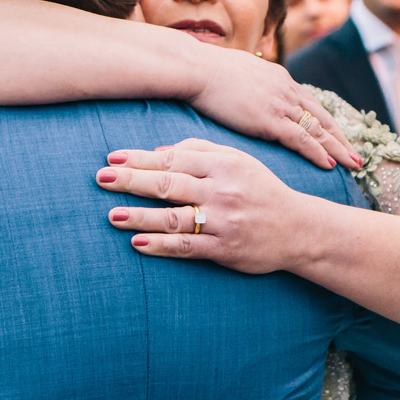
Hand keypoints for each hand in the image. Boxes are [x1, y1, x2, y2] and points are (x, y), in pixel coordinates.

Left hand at [98, 139, 318, 273]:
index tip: (112, 158)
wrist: (299, 228)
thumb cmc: (262, 189)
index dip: (140, 159)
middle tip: (101, 178)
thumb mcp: (237, 161)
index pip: (174, 159)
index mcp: (225, 164)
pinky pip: (186, 247)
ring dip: (139, 216)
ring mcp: (223, 221)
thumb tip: (157, 151)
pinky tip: (137, 243)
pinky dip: (160, 246)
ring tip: (111, 215)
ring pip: (173, 217)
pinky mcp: (224, 249)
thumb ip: (200, 151)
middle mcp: (223, 191)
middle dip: (131, 181)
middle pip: (169, 184)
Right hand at [189, 46, 360, 170]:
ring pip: (319, 130)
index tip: (339, 137)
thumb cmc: (208, 71)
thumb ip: (252, 84)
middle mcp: (288, 91)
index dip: (327, 123)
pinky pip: (302, 139)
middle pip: (323, 118)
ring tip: (355, 164)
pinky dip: (318, 152)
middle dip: (342, 139)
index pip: (311, 105)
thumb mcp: (239, 72)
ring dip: (339, 149)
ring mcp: (281, 105)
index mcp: (281, 80)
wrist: (197, 69)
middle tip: (358, 156)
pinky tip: (330, 165)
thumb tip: (249, 91)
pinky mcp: (270, 119)